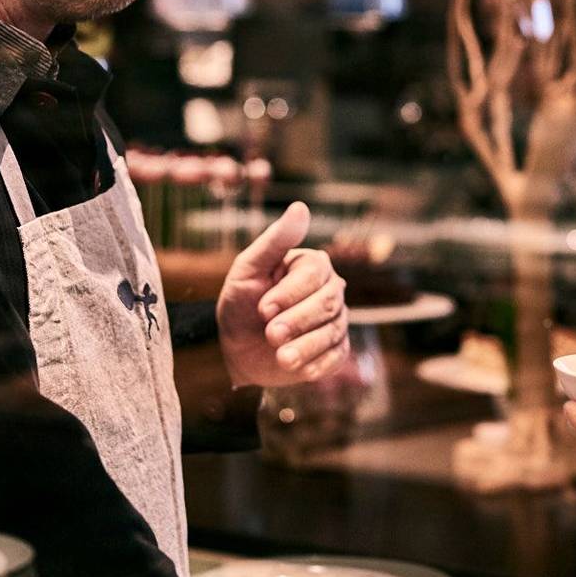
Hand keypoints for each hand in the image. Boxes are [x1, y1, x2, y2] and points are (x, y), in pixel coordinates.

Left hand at [216, 203, 350, 388]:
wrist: (238, 349)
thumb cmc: (241, 303)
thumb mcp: (247, 270)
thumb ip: (274, 241)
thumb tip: (301, 207)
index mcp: (311, 265)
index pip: (314, 274)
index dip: (290, 293)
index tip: (262, 309)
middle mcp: (330, 289)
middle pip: (328, 302)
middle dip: (297, 321)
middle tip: (270, 335)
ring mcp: (335, 320)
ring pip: (333, 331)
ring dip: (306, 346)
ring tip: (281, 358)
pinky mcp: (336, 349)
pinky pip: (337, 356)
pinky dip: (318, 364)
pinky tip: (297, 369)